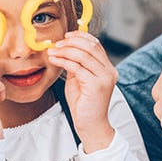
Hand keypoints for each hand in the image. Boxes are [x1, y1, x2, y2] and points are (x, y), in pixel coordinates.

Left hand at [47, 31, 116, 151]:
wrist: (90, 124)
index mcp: (107, 68)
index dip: (80, 36)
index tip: (66, 36)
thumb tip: (64, 48)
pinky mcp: (96, 85)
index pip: (96, 44)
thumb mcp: (79, 79)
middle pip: (91, 46)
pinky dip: (63, 61)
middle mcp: (109, 71)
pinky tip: (54, 60)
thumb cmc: (84, 104)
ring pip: (83, 54)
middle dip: (71, 42)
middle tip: (56, 44)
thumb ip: (76, 64)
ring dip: (65, 50)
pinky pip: (77, 67)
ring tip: (52, 51)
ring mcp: (104, 78)